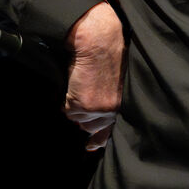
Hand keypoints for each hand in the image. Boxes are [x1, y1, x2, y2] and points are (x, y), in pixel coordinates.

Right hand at [64, 2, 125, 150]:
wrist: (99, 42)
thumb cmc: (108, 54)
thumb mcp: (114, 80)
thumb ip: (109, 98)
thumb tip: (94, 111)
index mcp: (122, 104)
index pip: (110, 129)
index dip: (99, 139)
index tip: (90, 146)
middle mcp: (111, 111)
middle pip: (91, 126)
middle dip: (84, 114)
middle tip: (83, 95)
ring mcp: (96, 110)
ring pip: (78, 119)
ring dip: (75, 106)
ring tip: (80, 85)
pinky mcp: (81, 105)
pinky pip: (68, 110)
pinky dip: (67, 99)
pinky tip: (74, 84)